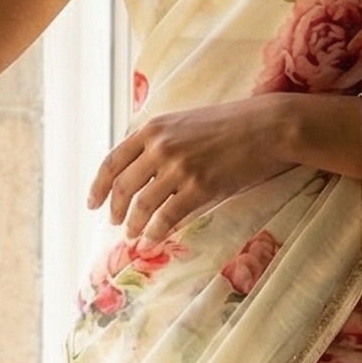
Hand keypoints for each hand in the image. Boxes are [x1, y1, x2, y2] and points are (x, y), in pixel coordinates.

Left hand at [88, 98, 307, 240]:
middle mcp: (160, 146)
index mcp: (153, 128)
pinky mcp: (199, 186)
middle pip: (123, 186)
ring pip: (142, 204)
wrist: (268, 126)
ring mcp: (178, 167)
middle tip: (116, 224)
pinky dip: (155, 231)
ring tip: (134, 235)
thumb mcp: (186, 123)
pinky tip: (153, 239)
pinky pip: (167, 216)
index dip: (98, 186)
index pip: (112, 161)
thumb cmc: (231, 124)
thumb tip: (141, 168)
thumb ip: (161, 141)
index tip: (93, 203)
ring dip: (134, 224)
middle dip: (115, 209)